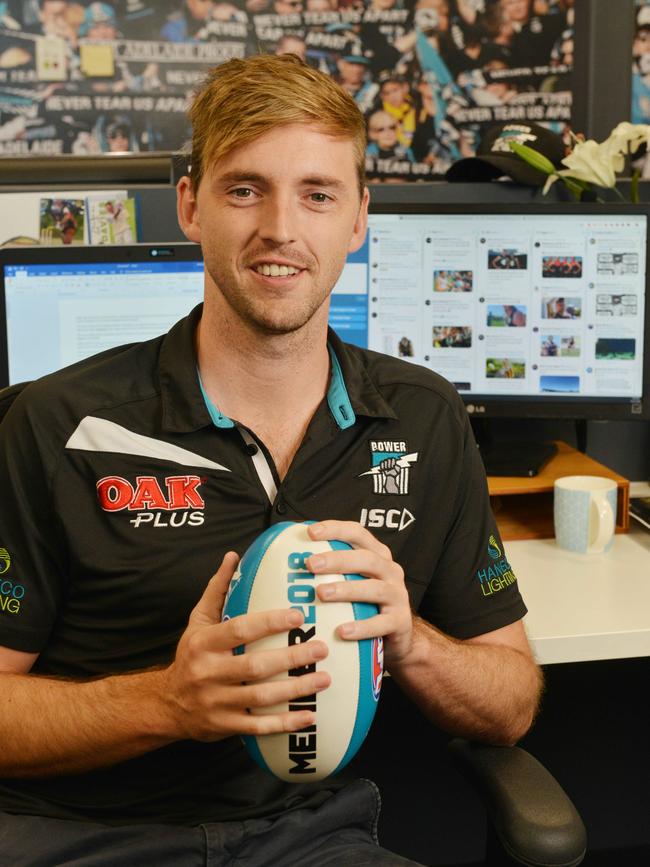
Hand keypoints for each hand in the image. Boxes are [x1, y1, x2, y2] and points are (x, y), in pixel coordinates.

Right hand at [163, 552, 330, 741]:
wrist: (166, 703)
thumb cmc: (191, 655)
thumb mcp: (197, 621)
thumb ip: (217, 589)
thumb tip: (234, 556)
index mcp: (203, 644)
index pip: (239, 629)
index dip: (269, 622)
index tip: (298, 615)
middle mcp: (207, 673)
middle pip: (255, 666)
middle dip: (291, 658)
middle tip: (320, 648)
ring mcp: (216, 702)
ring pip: (260, 697)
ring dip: (295, 691)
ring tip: (324, 679)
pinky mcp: (224, 726)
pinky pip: (258, 727)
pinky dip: (284, 723)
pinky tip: (310, 717)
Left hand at [306, 522, 412, 668]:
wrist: (396, 639)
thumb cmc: (366, 605)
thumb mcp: (353, 582)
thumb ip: (330, 570)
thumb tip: (288, 558)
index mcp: (377, 555)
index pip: (358, 533)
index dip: (336, 529)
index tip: (311, 532)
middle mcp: (390, 571)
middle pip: (366, 559)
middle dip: (337, 559)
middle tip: (311, 564)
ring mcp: (397, 596)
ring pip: (374, 589)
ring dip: (347, 589)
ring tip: (321, 594)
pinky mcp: (400, 621)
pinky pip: (381, 623)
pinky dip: (361, 627)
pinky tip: (342, 630)